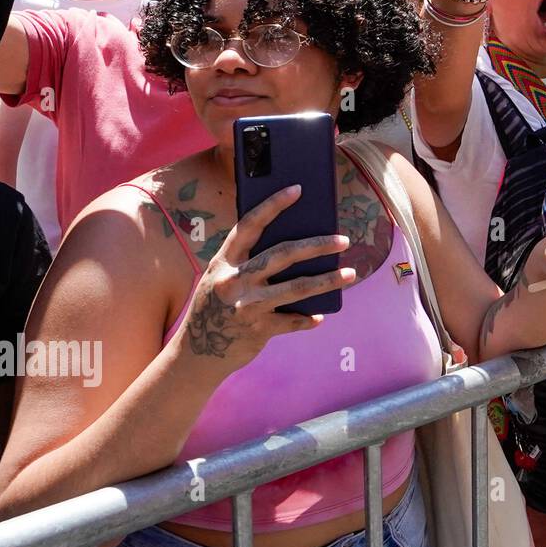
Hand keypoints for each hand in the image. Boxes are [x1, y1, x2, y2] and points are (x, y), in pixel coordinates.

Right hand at [180, 186, 354, 369]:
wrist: (195, 356)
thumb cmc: (214, 310)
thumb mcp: (220, 281)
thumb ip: (247, 264)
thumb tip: (296, 249)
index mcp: (223, 262)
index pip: (249, 225)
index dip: (272, 205)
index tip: (297, 189)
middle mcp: (233, 281)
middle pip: (283, 255)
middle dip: (317, 245)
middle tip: (343, 240)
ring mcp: (246, 306)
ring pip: (297, 287)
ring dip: (328, 280)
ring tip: (350, 273)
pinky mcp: (258, 330)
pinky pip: (293, 320)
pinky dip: (308, 318)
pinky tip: (320, 315)